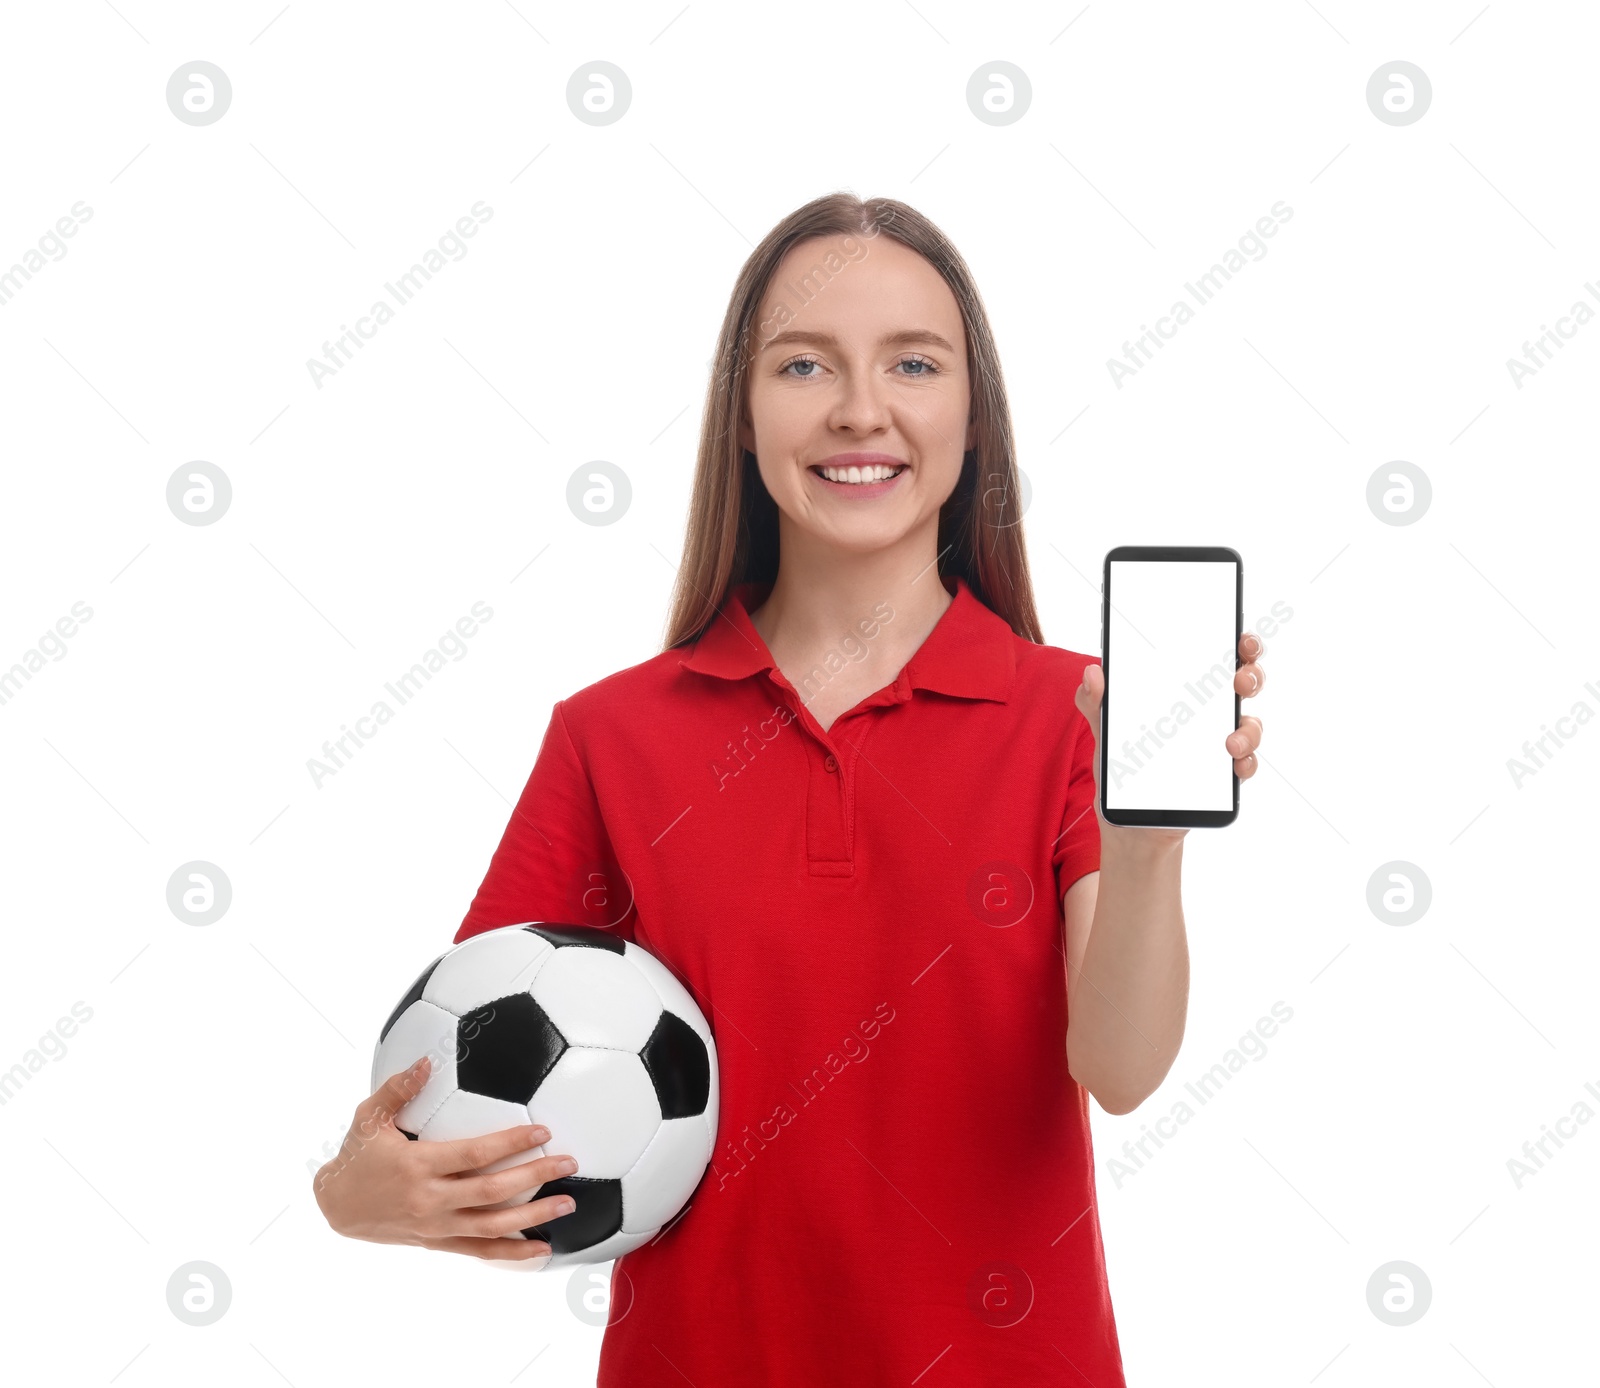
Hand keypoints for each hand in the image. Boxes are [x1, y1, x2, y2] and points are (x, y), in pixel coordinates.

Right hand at [312, 1055, 577, 1263]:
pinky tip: (541, 1249)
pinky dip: (512, 1252)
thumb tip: (426, 1060)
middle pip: (492, 1192)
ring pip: (492, 1226)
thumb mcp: (369, 1117)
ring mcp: (435, 1226)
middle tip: (568, 1163)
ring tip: (567, 1203)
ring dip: (533, 1216)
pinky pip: (479, 1251)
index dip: (510, 1144)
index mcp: (417, 1165)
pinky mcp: (436, 1242)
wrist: (335, 1207)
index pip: (474, 1154)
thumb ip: (399, 1088)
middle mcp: (430, 1200)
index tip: (542, 1131)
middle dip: (534, 1177)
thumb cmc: (356, 1156)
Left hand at [1073, 630, 1266, 842]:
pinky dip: (1246, 764)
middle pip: (1243, 685)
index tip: (1241, 639)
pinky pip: (1246, 766)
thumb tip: (1091, 673)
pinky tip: (1234, 765)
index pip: (1216, 659)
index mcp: (1182, 694)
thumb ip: (1096, 703)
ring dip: (1249, 729)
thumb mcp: (1105, 732)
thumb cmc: (1121, 768)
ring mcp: (1219, 745)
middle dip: (1252, 676)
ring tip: (1230, 742)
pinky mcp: (1222, 778)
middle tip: (1240, 681)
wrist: (1126, 822)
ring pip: (1249, 725)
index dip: (1237, 645)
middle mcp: (1207, 716)